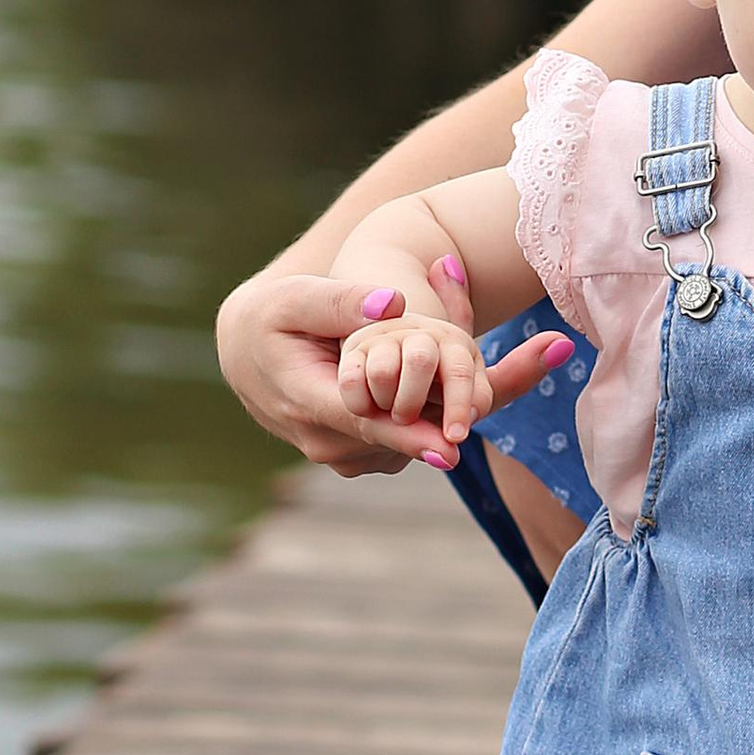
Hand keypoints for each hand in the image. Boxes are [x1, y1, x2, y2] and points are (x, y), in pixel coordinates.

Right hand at [217, 270, 568, 477]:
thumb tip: (391, 304)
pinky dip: (425, 420)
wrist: (247, 354)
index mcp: (307, 403)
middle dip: (445, 419)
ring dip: (439, 419)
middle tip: (507, 387)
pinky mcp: (355, 456)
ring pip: (405, 442)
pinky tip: (443, 391)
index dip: (411, 435)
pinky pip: (400, 442)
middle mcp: (325, 442)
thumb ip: (342, 300)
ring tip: (475, 386)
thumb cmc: (272, 318)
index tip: (452, 446)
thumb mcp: (296, 298)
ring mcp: (340, 456)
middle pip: (398, 436)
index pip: (367, 423)